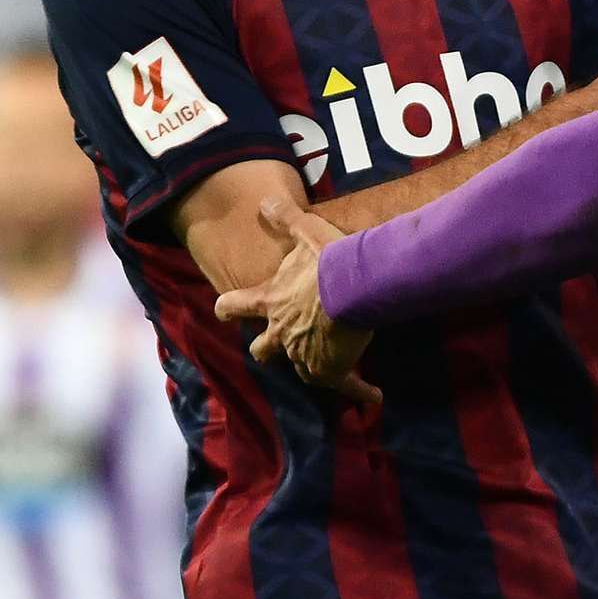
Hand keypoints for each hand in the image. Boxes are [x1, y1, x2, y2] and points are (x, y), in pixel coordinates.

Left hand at [213, 199, 380, 406]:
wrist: (354, 285)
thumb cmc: (328, 258)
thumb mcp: (305, 231)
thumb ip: (285, 219)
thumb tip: (264, 202)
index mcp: (270, 300)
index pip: (234, 306)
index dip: (228, 308)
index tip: (223, 311)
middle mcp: (282, 332)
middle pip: (263, 351)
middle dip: (266, 350)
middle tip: (272, 348)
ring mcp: (304, 355)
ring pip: (301, 371)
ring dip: (314, 369)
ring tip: (331, 369)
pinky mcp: (331, 370)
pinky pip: (346, 386)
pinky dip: (360, 392)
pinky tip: (375, 396)